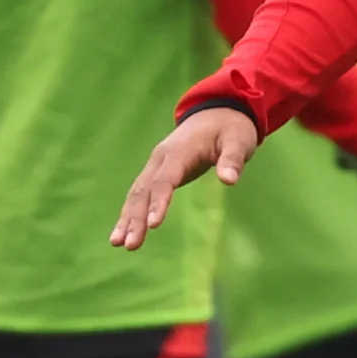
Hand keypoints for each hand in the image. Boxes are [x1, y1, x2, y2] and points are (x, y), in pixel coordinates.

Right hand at [112, 106, 259, 248]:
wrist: (216, 112)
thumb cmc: (231, 129)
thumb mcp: (239, 141)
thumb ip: (233, 160)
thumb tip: (229, 180)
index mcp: (180, 151)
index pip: (166, 180)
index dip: (159, 202)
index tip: (153, 225)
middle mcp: (161, 158)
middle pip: (144, 190)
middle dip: (136, 218)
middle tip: (130, 245)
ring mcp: (156, 165)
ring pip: (137, 193)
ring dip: (127, 218)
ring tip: (117, 243)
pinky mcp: (157, 172)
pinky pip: (140, 194)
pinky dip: (130, 212)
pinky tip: (122, 233)